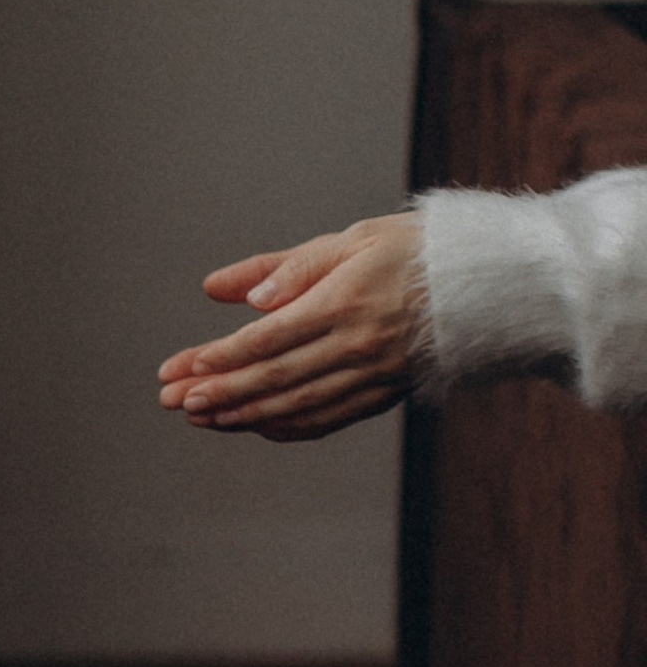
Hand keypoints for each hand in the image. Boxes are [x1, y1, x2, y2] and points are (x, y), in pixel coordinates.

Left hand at [156, 212, 426, 439]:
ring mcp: (375, 375)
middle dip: (218, 392)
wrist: (492, 284)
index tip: (179, 368)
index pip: (266, 339)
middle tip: (173, 401)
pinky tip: (254, 424)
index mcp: (346, 302)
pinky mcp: (387, 394)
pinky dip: (287, 426)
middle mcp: (359, 346)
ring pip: (297, 405)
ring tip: (200, 416)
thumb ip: (286, 268)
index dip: (219, 358)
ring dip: (243, 414)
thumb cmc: (415, 252)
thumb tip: (229, 292)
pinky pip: (329, 419)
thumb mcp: (350, 241)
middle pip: (274, 378)